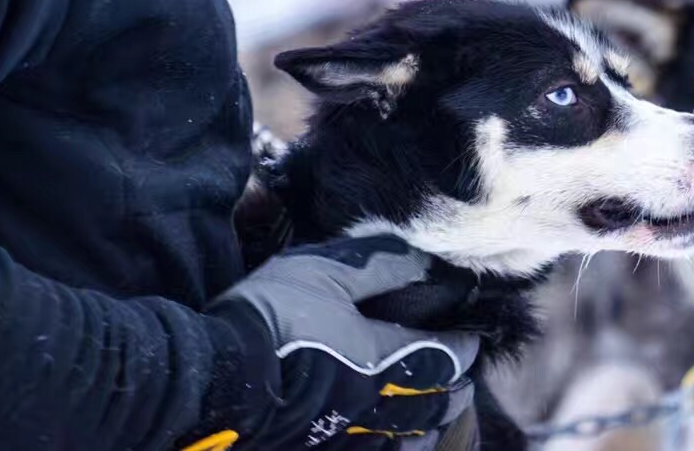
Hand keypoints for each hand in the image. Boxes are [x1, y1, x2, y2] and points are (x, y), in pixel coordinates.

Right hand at [209, 235, 478, 448]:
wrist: (218, 379)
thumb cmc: (274, 317)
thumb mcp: (326, 272)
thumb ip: (378, 266)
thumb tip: (424, 261)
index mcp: (382, 358)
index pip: (441, 355)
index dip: (463, 346)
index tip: (474, 337)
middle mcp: (375, 403)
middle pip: (431, 404)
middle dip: (453, 391)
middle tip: (464, 380)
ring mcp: (348, 433)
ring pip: (405, 438)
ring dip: (429, 424)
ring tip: (439, 417)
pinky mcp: (320, 448)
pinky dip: (392, 449)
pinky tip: (391, 444)